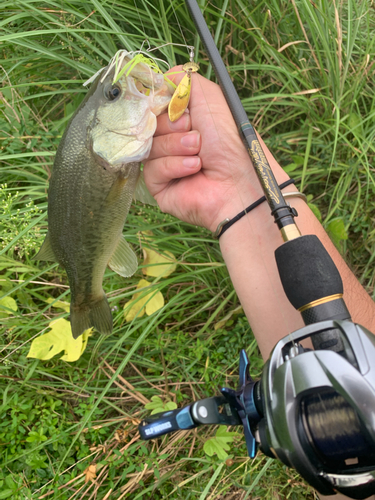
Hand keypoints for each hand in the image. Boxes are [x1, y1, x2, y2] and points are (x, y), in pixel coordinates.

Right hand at [144, 67, 262, 231]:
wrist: (239, 181)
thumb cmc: (230, 141)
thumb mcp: (211, 98)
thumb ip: (185, 80)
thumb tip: (164, 75)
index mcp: (184, 122)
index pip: (155, 107)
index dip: (162, 104)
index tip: (175, 105)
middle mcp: (174, 143)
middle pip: (150, 125)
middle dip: (173, 125)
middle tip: (195, 133)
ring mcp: (165, 166)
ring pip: (150, 146)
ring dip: (176, 146)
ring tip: (199, 152)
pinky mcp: (160, 187)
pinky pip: (152, 169)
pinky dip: (174, 165)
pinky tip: (194, 169)